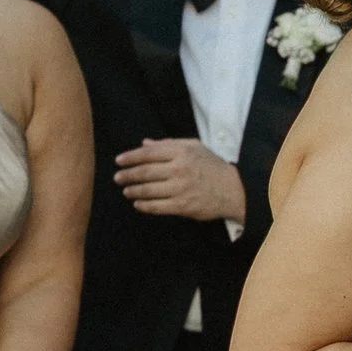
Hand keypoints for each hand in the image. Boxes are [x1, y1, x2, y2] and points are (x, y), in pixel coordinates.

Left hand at [114, 138, 246, 221]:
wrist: (234, 190)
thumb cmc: (213, 167)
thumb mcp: (195, 148)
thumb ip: (169, 144)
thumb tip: (144, 143)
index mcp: (181, 152)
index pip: (148, 153)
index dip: (130, 157)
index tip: (119, 161)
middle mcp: (179, 169)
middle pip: (145, 172)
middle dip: (128, 175)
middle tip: (118, 177)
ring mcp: (180, 189)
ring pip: (148, 190)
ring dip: (133, 190)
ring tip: (126, 190)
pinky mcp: (182, 206)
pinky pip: (156, 206)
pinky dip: (144, 205)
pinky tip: (138, 203)